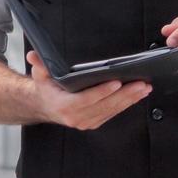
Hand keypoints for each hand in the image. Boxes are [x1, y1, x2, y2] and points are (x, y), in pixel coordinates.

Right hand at [26, 51, 149, 130]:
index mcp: (65, 107)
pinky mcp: (95, 122)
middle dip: (125, 94)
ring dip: (130, 99)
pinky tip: (137, 95)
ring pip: (113, 110)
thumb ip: (39, 65)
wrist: (45, 107)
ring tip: (144, 87)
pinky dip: (127, 104)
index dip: (102, 91)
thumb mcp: (40, 76)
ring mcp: (87, 122)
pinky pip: (113, 113)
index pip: (87, 99)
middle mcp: (77, 118)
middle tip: (140, 83)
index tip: (116, 82)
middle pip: (105, 105)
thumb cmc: (47, 89)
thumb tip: (33, 56)